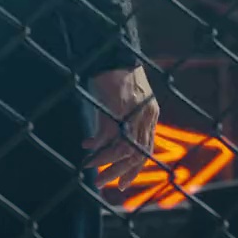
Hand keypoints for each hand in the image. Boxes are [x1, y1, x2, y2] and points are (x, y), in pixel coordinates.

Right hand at [84, 66, 158, 188]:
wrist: (113, 54)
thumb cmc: (116, 76)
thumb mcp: (124, 101)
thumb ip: (119, 121)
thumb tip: (99, 142)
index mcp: (150, 115)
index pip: (146, 149)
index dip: (134, 168)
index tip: (123, 183)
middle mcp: (145, 117)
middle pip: (137, 155)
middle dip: (120, 172)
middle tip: (104, 184)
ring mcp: (133, 114)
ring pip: (123, 151)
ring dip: (106, 163)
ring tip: (92, 171)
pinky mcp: (118, 110)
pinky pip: (107, 137)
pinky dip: (97, 147)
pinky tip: (86, 147)